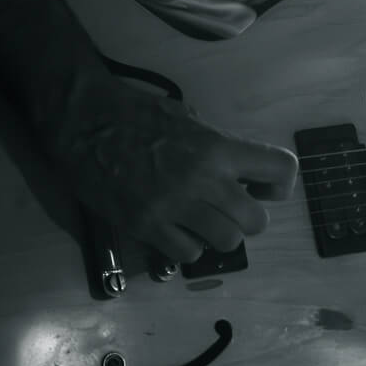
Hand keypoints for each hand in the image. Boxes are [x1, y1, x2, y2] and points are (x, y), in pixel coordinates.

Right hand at [0, 0, 297, 265]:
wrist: (84, 122)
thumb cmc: (135, 112)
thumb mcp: (187, 117)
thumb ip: (215, 145)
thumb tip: (235, 168)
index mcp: (218, 147)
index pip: (281, 169)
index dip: (281, 185)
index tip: (266, 189)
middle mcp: (204, 180)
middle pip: (256, 220)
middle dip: (249, 218)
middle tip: (230, 210)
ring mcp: (175, 206)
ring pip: (227, 242)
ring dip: (219, 236)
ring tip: (203, 223)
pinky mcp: (146, 226)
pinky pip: (186, 254)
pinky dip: (186, 248)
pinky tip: (175, 233)